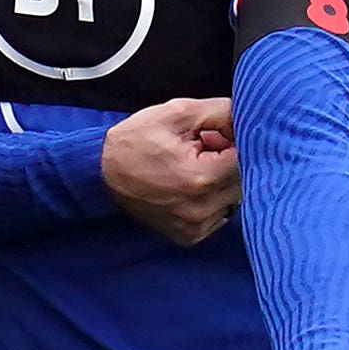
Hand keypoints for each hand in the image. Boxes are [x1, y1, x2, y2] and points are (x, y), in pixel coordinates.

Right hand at [99, 96, 237, 244]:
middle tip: (203, 149)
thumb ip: (219, 112)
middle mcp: (201, 208)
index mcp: (201, 177)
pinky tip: (190, 188)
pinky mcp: (189, 237)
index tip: (216, 136)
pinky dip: (212, 201)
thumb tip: (248, 117)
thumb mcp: (176, 114)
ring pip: (233, 200)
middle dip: (228, 161)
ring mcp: (195, 227)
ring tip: (195, 168)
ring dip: (222, 183)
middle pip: (242, 180)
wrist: (100, 172)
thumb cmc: (136, 141)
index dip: (234, 142)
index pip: (246, 158)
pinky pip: (218, 217)